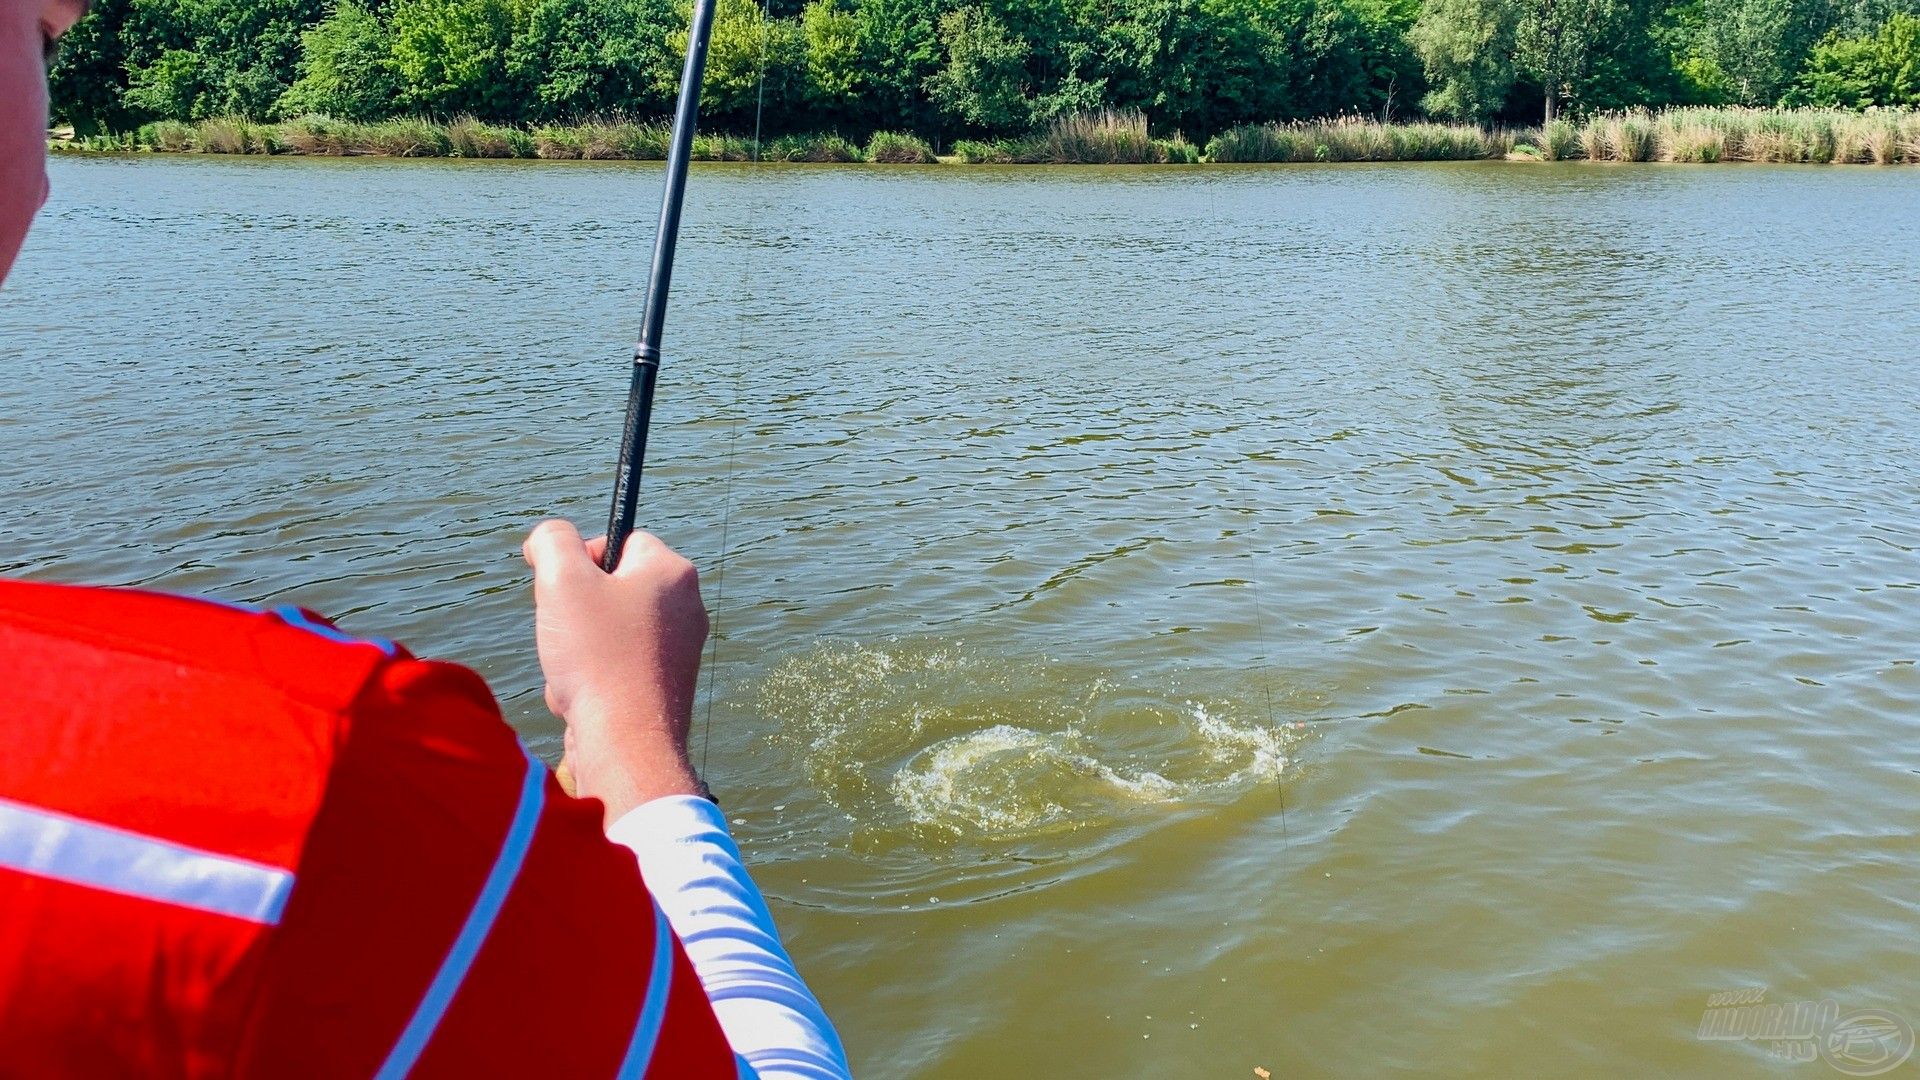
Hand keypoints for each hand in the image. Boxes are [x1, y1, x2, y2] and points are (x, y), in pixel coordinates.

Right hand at [523, 519, 707, 822]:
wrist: (626, 744)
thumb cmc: (598, 657)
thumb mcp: (562, 579)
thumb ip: (552, 541)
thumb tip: (548, 538)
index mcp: (673, 573)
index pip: (621, 540)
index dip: (581, 558)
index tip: (560, 585)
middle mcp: (687, 608)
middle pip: (611, 590)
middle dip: (575, 612)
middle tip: (565, 632)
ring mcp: (679, 651)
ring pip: (607, 634)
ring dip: (576, 652)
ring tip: (573, 672)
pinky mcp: (666, 688)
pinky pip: (616, 670)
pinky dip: (590, 682)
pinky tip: (582, 700)